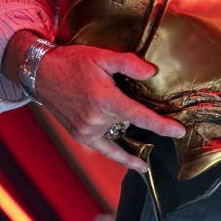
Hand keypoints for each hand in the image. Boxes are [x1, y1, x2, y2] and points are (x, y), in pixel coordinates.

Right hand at [28, 42, 185, 171]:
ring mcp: (87, 130)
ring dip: (136, 134)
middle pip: (133, 123)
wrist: (41, 74)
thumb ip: (129, 63)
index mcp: (105, 100)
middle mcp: (96, 119)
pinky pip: (107, 150)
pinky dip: (123, 156)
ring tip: (158, 140)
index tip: (179, 132)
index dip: (162, 126)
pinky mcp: (81, 136)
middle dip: (148, 119)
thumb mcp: (102, 56)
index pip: (140, 117)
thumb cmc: (73, 63)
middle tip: (161, 115)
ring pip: (122, 133)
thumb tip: (152, 72)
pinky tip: (139, 164)